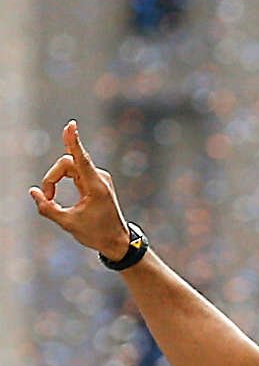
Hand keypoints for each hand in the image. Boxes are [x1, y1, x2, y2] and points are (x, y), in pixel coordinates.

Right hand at [29, 121, 136, 257]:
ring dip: (55, 179)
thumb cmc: (96, 234)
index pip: (82, 159)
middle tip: (47, 198)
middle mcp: (99, 178)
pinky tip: (54, 189)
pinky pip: (74, 171)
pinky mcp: (96, 181)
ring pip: (69, 167)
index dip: (73, 141)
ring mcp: (99, 178)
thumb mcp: (67, 223)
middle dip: (52, 177)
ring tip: (51, 198)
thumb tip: (34, 191)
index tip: (71, 125)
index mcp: (96, 187)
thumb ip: (47, 208)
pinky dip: (61, 180)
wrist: (117, 241)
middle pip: (67, 162)